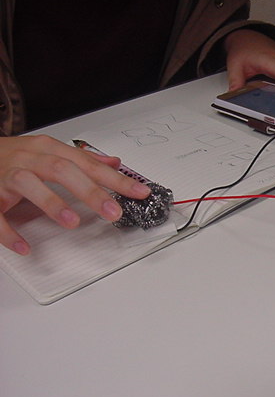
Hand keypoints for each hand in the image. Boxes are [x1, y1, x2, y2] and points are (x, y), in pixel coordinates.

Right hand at [0, 135, 150, 254]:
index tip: (139, 192)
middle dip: (90, 191)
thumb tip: (114, 162)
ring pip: (28, 183)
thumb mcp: (50, 152)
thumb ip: (83, 160)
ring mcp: (5, 175)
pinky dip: (8, 232)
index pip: (87, 163)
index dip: (115, 179)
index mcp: (48, 150)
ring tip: (72, 222)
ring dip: (51, 203)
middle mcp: (29, 159)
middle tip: (113, 211)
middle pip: (62, 170)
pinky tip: (24, 247)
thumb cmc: (15, 157)